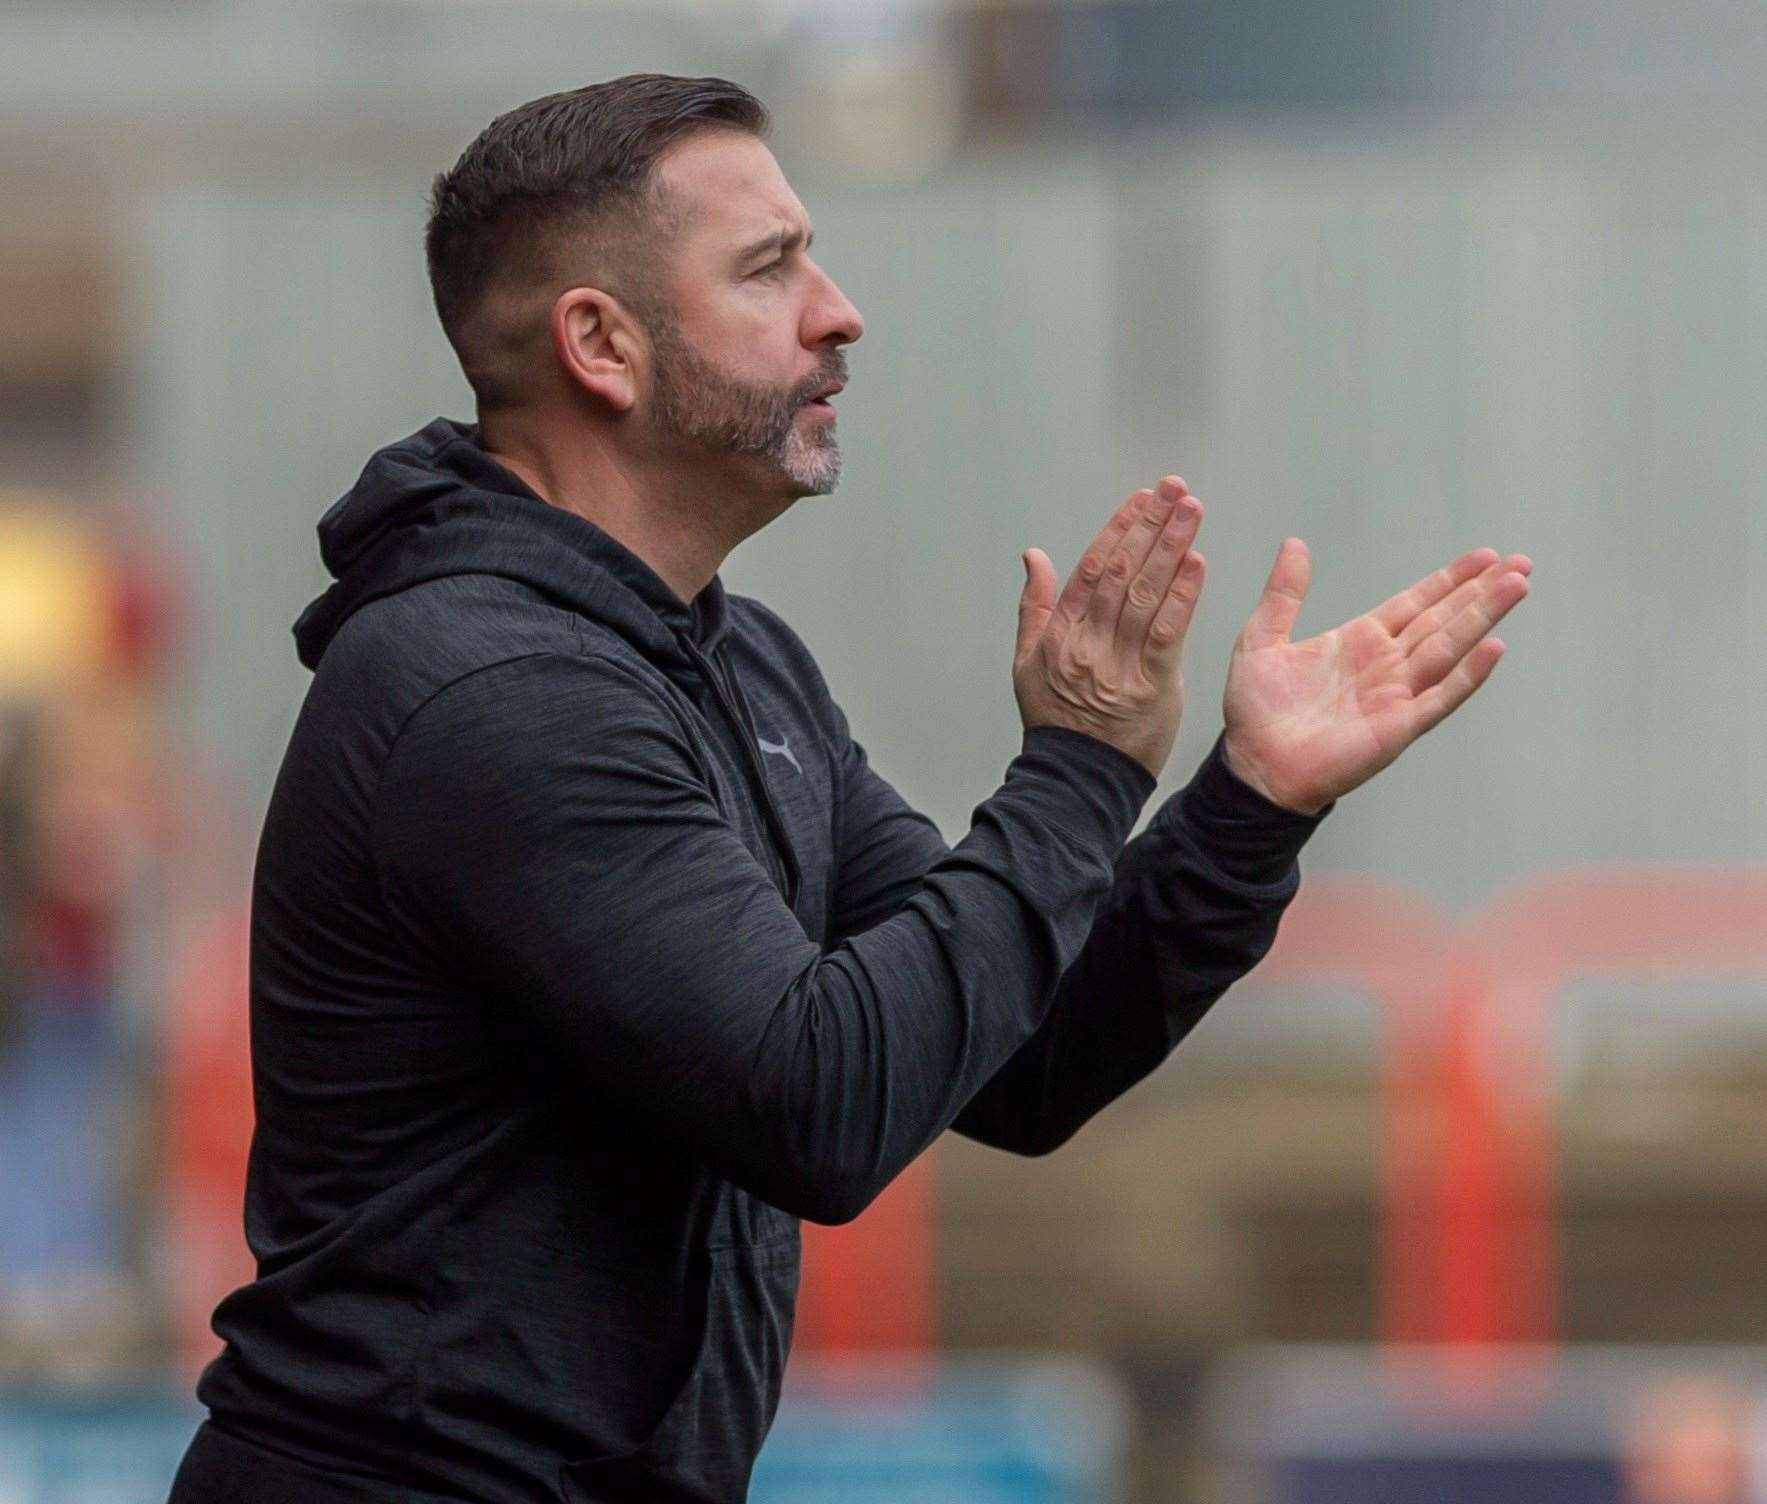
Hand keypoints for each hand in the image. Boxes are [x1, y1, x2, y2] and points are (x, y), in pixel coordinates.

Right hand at [1014, 476, 1206, 778]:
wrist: (1075, 779)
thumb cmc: (1056, 721)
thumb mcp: (1027, 662)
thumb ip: (1034, 606)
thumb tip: (1033, 556)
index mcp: (1060, 632)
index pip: (1092, 566)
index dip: (1119, 527)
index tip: (1142, 497)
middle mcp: (1087, 641)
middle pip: (1123, 570)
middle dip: (1151, 524)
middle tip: (1175, 490)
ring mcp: (1117, 663)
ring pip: (1146, 593)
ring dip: (1172, 547)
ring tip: (1191, 512)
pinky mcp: (1149, 685)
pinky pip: (1166, 632)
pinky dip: (1182, 596)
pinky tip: (1196, 564)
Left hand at [1222, 541, 1531, 812]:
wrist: (1254, 765)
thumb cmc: (1256, 711)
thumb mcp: (1261, 639)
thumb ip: (1283, 593)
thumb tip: (1294, 544)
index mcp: (1359, 642)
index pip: (1416, 603)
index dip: (1449, 580)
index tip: (1485, 556)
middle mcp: (1386, 665)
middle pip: (1443, 620)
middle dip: (1481, 591)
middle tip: (1521, 563)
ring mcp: (1396, 695)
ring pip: (1449, 648)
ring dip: (1483, 618)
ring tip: (1517, 586)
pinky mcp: (1398, 726)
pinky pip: (1440, 696)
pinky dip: (1468, 674)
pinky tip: (1494, 648)